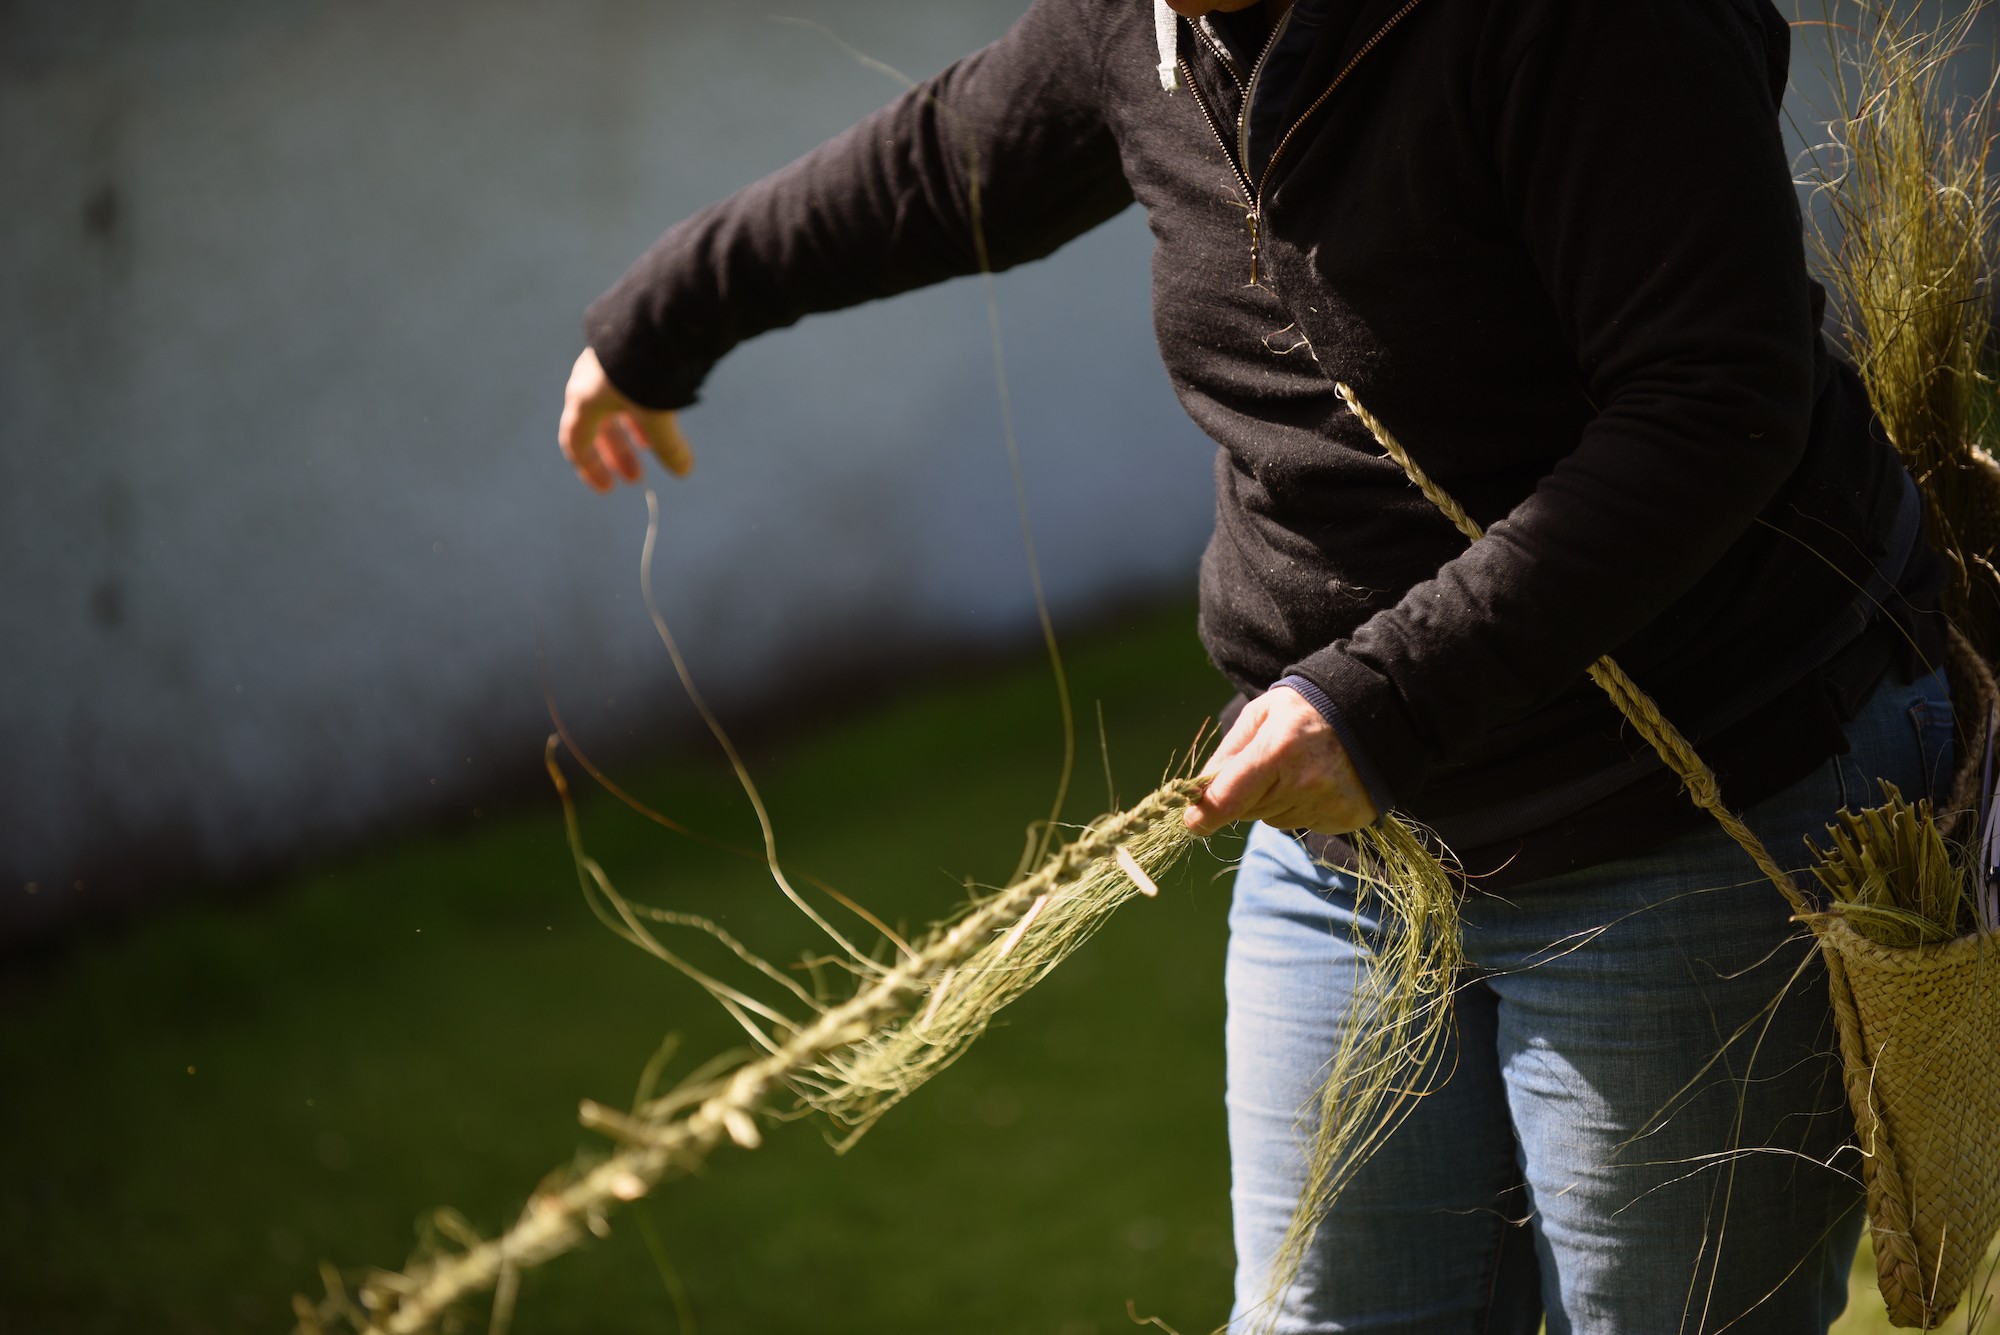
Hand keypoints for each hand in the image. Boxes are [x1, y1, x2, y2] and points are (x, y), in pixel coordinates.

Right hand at [557, 347, 694, 491]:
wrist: (652, 319)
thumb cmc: (645, 372)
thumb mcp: (657, 415)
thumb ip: (669, 446)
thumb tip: (684, 471)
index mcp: (583, 401)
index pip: (575, 443)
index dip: (590, 469)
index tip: (608, 488)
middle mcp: (586, 384)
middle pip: (596, 428)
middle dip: (617, 454)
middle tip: (636, 478)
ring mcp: (603, 366)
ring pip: (612, 408)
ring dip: (629, 432)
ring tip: (649, 447)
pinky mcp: (622, 352)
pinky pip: (625, 390)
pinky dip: (638, 409)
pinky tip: (658, 414)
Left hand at [1183, 685, 1378, 835]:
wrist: (1373, 713)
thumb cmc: (1307, 708)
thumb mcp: (1262, 714)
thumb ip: (1228, 751)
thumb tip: (1200, 789)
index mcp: (1277, 750)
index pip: (1228, 799)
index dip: (1204, 815)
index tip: (1193, 821)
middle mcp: (1303, 782)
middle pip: (1248, 811)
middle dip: (1245, 795)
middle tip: (1266, 767)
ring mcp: (1327, 803)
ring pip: (1274, 820)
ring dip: (1275, 802)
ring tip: (1298, 769)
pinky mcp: (1345, 818)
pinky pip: (1304, 824)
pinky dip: (1303, 808)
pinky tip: (1318, 781)